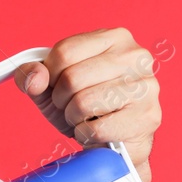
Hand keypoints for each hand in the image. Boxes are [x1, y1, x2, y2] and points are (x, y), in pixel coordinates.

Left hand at [13, 27, 160, 181]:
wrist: (116, 144)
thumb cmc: (87, 109)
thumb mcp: (52, 87)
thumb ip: (35, 76)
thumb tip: (33, 77)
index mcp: (115, 38)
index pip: (64, 51)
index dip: (49, 75)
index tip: (56, 86)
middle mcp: (136, 56)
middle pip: (72, 77)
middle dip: (61, 99)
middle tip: (71, 107)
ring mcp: (147, 86)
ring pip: (83, 102)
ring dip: (73, 118)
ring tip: (85, 118)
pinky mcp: (148, 116)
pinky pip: (96, 129)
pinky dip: (86, 135)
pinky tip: (96, 131)